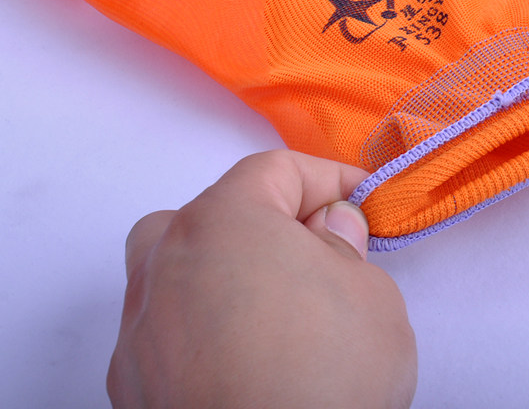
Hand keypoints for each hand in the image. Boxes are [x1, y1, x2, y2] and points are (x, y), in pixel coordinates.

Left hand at [107, 150, 416, 408]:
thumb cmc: (324, 376)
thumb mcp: (370, 293)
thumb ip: (346, 245)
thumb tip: (330, 228)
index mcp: (221, 220)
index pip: (277, 169)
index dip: (329, 179)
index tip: (362, 200)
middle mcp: (165, 262)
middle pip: (217, 211)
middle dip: (274, 222)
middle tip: (322, 252)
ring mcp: (140, 326)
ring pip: (180, 268)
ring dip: (227, 271)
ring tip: (276, 306)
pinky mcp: (131, 385)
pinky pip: (170, 329)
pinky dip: (204, 329)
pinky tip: (246, 361)